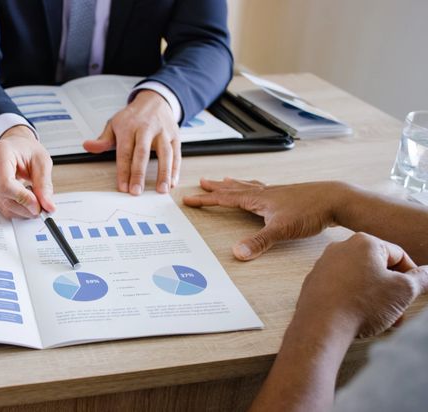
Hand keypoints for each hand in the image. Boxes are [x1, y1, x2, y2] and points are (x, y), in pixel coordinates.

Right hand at [0, 125, 54, 217]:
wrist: (15, 147)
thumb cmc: (26, 150)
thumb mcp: (42, 161)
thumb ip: (44, 184)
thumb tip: (48, 206)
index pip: (5, 184)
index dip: (22, 198)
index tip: (38, 205)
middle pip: (4, 198)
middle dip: (25, 207)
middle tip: (42, 207)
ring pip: (3, 207)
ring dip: (22, 210)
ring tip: (33, 198)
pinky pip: (0, 207)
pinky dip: (15, 208)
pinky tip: (23, 199)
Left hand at [83, 90, 180, 194]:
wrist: (155, 100)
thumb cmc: (133, 117)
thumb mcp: (114, 124)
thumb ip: (103, 139)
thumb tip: (87, 146)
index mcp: (129, 127)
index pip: (125, 152)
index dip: (123, 170)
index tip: (122, 187)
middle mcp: (147, 129)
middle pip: (142, 153)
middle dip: (139, 174)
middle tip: (136, 192)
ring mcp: (163, 133)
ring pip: (165, 154)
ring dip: (163, 173)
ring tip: (161, 190)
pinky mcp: (175, 136)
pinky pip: (176, 154)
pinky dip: (175, 170)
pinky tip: (172, 183)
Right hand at [183, 178, 351, 259]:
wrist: (338, 200)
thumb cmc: (311, 211)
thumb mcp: (282, 230)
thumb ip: (259, 242)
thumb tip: (236, 253)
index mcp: (258, 199)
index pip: (226, 198)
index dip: (206, 200)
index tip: (189, 198)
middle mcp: (266, 193)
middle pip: (235, 188)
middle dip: (217, 187)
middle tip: (202, 182)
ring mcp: (278, 193)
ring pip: (250, 187)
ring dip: (235, 185)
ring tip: (226, 181)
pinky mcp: (290, 196)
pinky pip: (264, 190)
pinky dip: (255, 189)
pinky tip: (262, 193)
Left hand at [296, 233, 427, 337]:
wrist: (322, 325)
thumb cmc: (362, 304)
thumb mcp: (403, 290)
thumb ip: (422, 279)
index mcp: (364, 242)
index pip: (399, 255)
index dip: (412, 275)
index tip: (415, 291)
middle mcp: (341, 248)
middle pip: (378, 268)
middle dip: (393, 291)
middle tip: (401, 311)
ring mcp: (324, 265)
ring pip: (360, 280)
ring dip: (376, 298)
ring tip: (385, 320)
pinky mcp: (314, 282)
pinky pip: (342, 289)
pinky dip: (355, 300)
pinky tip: (362, 318)